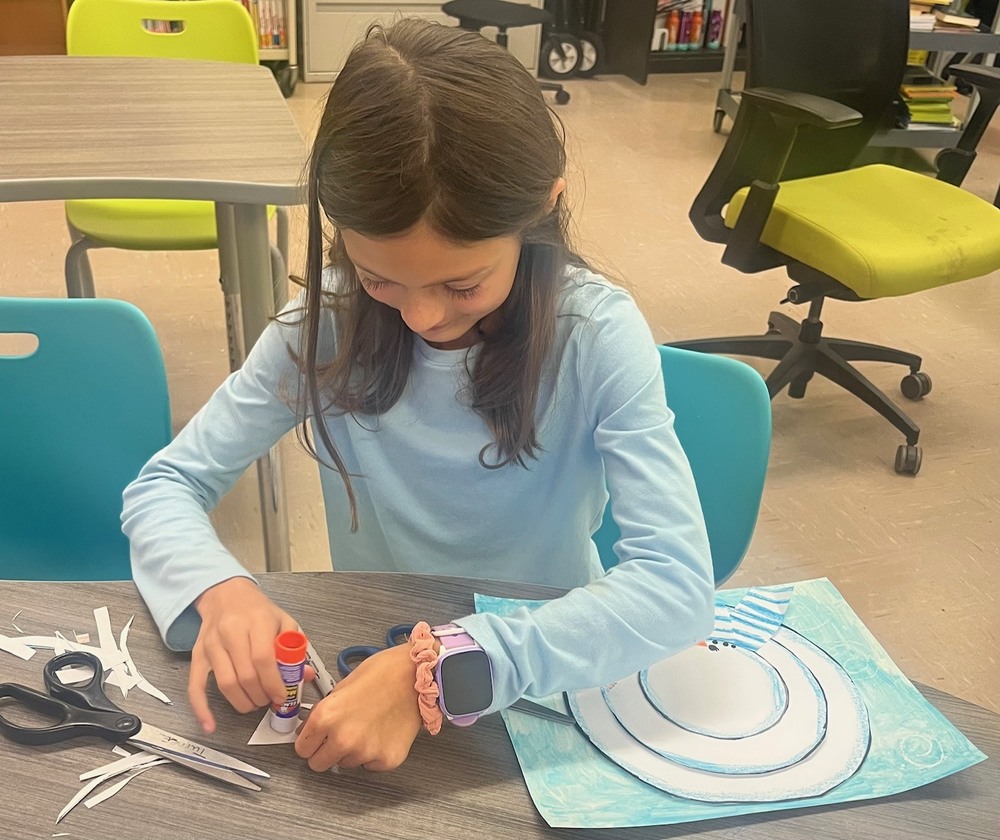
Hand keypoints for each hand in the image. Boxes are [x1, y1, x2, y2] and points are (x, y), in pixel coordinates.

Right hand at [189, 577, 298, 734]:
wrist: (226, 594)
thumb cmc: (257, 610)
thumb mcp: (283, 621)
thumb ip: (294, 648)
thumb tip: (304, 676)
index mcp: (257, 621)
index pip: (263, 660)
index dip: (273, 684)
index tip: (281, 696)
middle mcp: (231, 632)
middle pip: (245, 676)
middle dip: (261, 696)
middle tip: (269, 700)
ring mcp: (212, 645)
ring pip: (225, 684)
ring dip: (242, 703)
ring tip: (254, 703)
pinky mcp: (198, 655)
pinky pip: (195, 686)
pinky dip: (201, 709)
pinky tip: (209, 725)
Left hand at [295, 642, 421, 771]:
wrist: (419, 675)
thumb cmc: (386, 672)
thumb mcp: (344, 684)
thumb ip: (325, 711)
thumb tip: (312, 729)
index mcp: (327, 717)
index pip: (301, 749)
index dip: (308, 741)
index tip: (314, 740)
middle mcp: (343, 739)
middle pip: (319, 764)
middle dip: (325, 752)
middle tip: (338, 736)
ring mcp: (366, 752)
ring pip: (346, 764)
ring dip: (352, 750)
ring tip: (367, 725)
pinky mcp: (386, 760)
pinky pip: (370, 765)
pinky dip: (374, 752)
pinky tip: (381, 731)